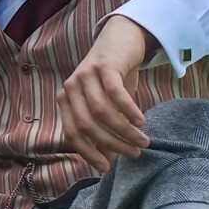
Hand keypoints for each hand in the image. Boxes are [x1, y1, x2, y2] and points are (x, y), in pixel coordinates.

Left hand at [59, 14, 152, 171]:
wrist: (119, 40)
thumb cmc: (111, 78)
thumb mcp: (104, 105)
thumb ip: (101, 129)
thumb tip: (106, 161)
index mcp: (66, 100)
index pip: (72, 133)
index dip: (88, 152)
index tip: (106, 167)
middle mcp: (71, 88)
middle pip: (87, 125)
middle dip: (112, 144)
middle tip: (135, 153)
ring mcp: (85, 75)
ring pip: (101, 112)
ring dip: (124, 131)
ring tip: (142, 141)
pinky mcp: (103, 66)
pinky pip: (115, 94)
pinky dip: (128, 111)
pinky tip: (140, 121)